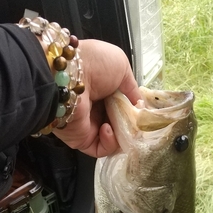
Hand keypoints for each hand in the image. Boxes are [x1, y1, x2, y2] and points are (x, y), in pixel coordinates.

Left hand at [52, 39, 140, 156]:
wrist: (70, 75)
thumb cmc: (94, 64)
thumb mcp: (122, 67)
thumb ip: (132, 89)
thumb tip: (139, 106)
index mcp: (104, 91)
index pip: (123, 108)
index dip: (134, 112)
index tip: (142, 113)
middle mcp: (96, 109)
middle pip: (120, 124)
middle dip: (130, 124)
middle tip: (135, 121)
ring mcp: (89, 126)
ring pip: (114, 140)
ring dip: (122, 133)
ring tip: (121, 123)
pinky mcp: (81, 140)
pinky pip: (101, 149)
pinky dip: (110, 142)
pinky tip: (108, 128)